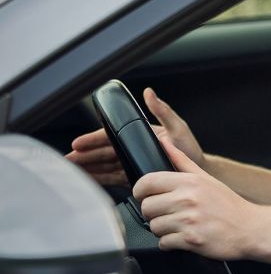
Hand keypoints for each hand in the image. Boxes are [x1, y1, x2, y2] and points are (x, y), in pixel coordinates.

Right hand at [66, 87, 204, 185]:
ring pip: (106, 165)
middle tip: (69, 160)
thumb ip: (162, 111)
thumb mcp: (178, 127)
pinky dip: (101, 179)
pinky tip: (90, 181)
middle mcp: (135, 147)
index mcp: (141, 134)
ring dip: (89, 168)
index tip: (78, 144)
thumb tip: (149, 93)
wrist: (198, 171)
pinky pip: (114, 177)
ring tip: (74, 173)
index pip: (111, 136)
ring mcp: (134, 162)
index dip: (93, 140)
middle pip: (104, 152)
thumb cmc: (190, 149)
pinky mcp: (136, 175)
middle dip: (85, 156)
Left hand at [134, 138, 261, 259]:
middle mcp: (187, 199)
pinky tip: (184, 236)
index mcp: (189, 182)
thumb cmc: (229, 205)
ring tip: (179, 225)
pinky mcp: (190, 240)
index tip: (146, 196)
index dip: (141, 191)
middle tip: (167, 213)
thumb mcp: (206, 178)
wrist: (250, 228)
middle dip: (153, 213)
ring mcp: (189, 220)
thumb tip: (164, 142)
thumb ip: (181, 160)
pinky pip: (163, 243)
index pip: (147, 182)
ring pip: (154, 226)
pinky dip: (170, 243)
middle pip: (146, 207)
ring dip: (163, 229)